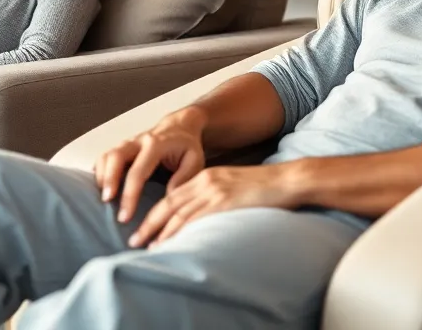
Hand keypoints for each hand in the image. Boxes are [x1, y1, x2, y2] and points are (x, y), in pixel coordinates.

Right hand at [94, 111, 207, 225]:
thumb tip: (168, 200)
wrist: (179, 126)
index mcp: (156, 144)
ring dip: (102, 176)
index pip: (138, 171)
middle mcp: (138, 140)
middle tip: (106, 202)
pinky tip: (100, 188)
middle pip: (115, 157)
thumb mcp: (195, 161)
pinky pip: (104, 157)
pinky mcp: (121, 147)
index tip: (124, 217)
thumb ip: (184, 178)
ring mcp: (127, 142)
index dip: (129, 195)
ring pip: (107, 155)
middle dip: (108, 180)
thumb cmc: (187, 147)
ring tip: (103, 198)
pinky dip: (99, 172)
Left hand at [129, 164, 299, 247]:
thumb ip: (216, 198)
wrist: (287, 180)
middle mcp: (205, 181)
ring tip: (145, 246)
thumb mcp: (234, 188)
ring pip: (177, 213)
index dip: (155, 212)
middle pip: (168, 203)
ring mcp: (213, 191)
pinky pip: (194, 219)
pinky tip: (169, 243)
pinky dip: (177, 232)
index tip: (144, 227)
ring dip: (158, 231)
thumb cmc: (266, 188)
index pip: (173, 196)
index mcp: (206, 176)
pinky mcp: (223, 201)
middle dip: (149, 222)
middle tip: (134, 239)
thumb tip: (203, 218)